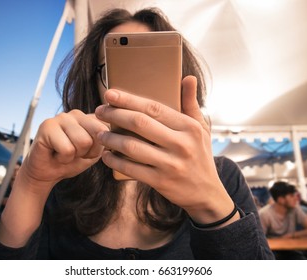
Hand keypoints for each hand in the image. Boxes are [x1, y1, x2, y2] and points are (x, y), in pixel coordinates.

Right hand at [18, 110, 108, 192]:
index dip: (97, 149)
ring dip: (74, 155)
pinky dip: (63, 158)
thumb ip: (105, 141)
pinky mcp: (47, 126)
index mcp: (90, 117)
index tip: (85, 151)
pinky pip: (67, 149)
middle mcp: (77, 113)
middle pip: (97, 134)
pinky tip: (55, 154)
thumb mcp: (95, 153)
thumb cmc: (71, 161)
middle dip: (88, 151)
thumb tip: (109, 132)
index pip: (107, 130)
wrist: (47, 172)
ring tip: (64, 153)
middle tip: (74, 153)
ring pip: (83, 141)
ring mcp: (61, 117)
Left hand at [95, 76, 235, 223]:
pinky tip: (106, 155)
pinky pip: (131, 169)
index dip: (129, 99)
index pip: (153, 108)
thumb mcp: (201, 129)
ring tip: (99, 134)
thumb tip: (188, 78)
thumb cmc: (200, 156)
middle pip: (139, 123)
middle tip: (100, 111)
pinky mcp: (161, 181)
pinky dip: (115, 161)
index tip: (110, 94)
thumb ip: (191, 103)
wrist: (207, 193)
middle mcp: (181, 144)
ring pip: (131, 146)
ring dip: (110, 139)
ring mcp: (170, 164)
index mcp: (189, 127)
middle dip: (114, 115)